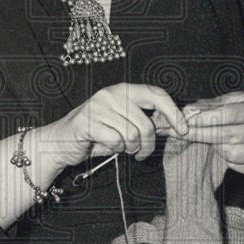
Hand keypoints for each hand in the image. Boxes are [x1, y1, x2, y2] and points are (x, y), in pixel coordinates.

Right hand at [43, 83, 188, 169]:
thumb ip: (145, 120)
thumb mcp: (124, 123)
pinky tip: (107, 147)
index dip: (173, 112)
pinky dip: (115, 150)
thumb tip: (175, 125)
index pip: (157, 94)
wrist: (61, 142)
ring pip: (132, 135)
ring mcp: (98, 106)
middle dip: (148, 145)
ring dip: (130, 149)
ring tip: (122, 148)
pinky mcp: (87, 122)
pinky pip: (115, 141)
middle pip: (146, 123)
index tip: (183, 130)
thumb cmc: (97, 134)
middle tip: (141, 153)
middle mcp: (112, 93)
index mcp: (123, 89)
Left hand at [156, 92, 243, 174]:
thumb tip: (187, 111)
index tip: (183, 119)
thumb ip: (210, 106)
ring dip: (212, 146)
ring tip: (207, 139)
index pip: (226, 114)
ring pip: (228, 152)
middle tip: (176, 132)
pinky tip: (221, 149)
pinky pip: (234, 165)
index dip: (203, 117)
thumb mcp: (232, 101)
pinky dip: (223, 158)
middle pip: (224, 135)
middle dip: (197, 133)